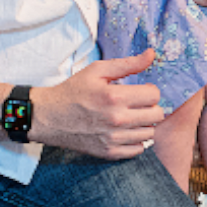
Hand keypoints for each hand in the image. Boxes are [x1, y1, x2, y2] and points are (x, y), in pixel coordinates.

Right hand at [29, 51, 164, 157]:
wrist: (49, 117)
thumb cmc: (74, 91)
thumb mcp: (97, 70)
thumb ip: (128, 63)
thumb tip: (151, 54)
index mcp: (115, 96)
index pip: (154, 95)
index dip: (148, 90)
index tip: (139, 91)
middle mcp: (117, 119)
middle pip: (157, 115)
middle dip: (150, 107)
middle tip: (136, 104)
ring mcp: (114, 139)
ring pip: (150, 133)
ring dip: (143, 124)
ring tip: (129, 117)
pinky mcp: (109, 153)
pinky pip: (138, 149)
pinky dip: (135, 140)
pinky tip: (124, 131)